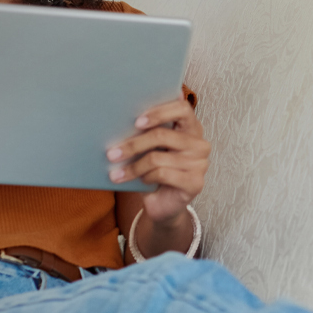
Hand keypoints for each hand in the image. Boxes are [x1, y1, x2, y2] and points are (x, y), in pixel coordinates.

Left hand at [106, 97, 209, 222]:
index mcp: (191, 127)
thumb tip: (121, 117)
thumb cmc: (155, 170)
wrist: (164, 204)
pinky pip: (162, 174)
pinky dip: (146, 177)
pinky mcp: (195, 182)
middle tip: (112, 153)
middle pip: (162, 135)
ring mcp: (200, 164)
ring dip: (133, 167)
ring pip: (157, 158)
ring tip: (117, 173)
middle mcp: (199, 144)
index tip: (137, 122)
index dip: (159, 113)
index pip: (182, 108)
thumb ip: (147, 131)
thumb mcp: (151, 149)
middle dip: (133, 144)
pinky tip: (140, 181)